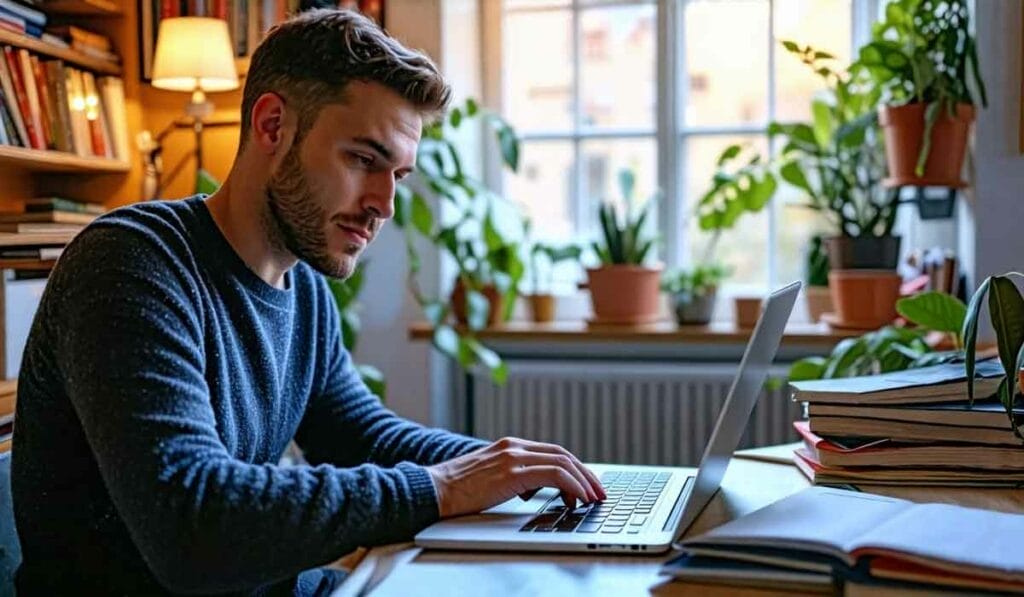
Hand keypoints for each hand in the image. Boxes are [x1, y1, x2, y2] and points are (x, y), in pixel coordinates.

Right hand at [426, 437, 606, 517]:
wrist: (432, 490)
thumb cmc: (457, 490)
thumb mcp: (490, 478)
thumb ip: (513, 477)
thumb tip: (534, 490)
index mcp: (509, 446)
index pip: (552, 452)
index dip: (574, 467)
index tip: (587, 484)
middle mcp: (514, 447)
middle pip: (562, 454)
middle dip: (585, 473)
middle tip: (598, 492)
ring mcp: (513, 457)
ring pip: (562, 462)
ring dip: (583, 481)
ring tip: (592, 499)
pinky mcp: (512, 473)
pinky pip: (554, 475)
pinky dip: (572, 486)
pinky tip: (578, 499)